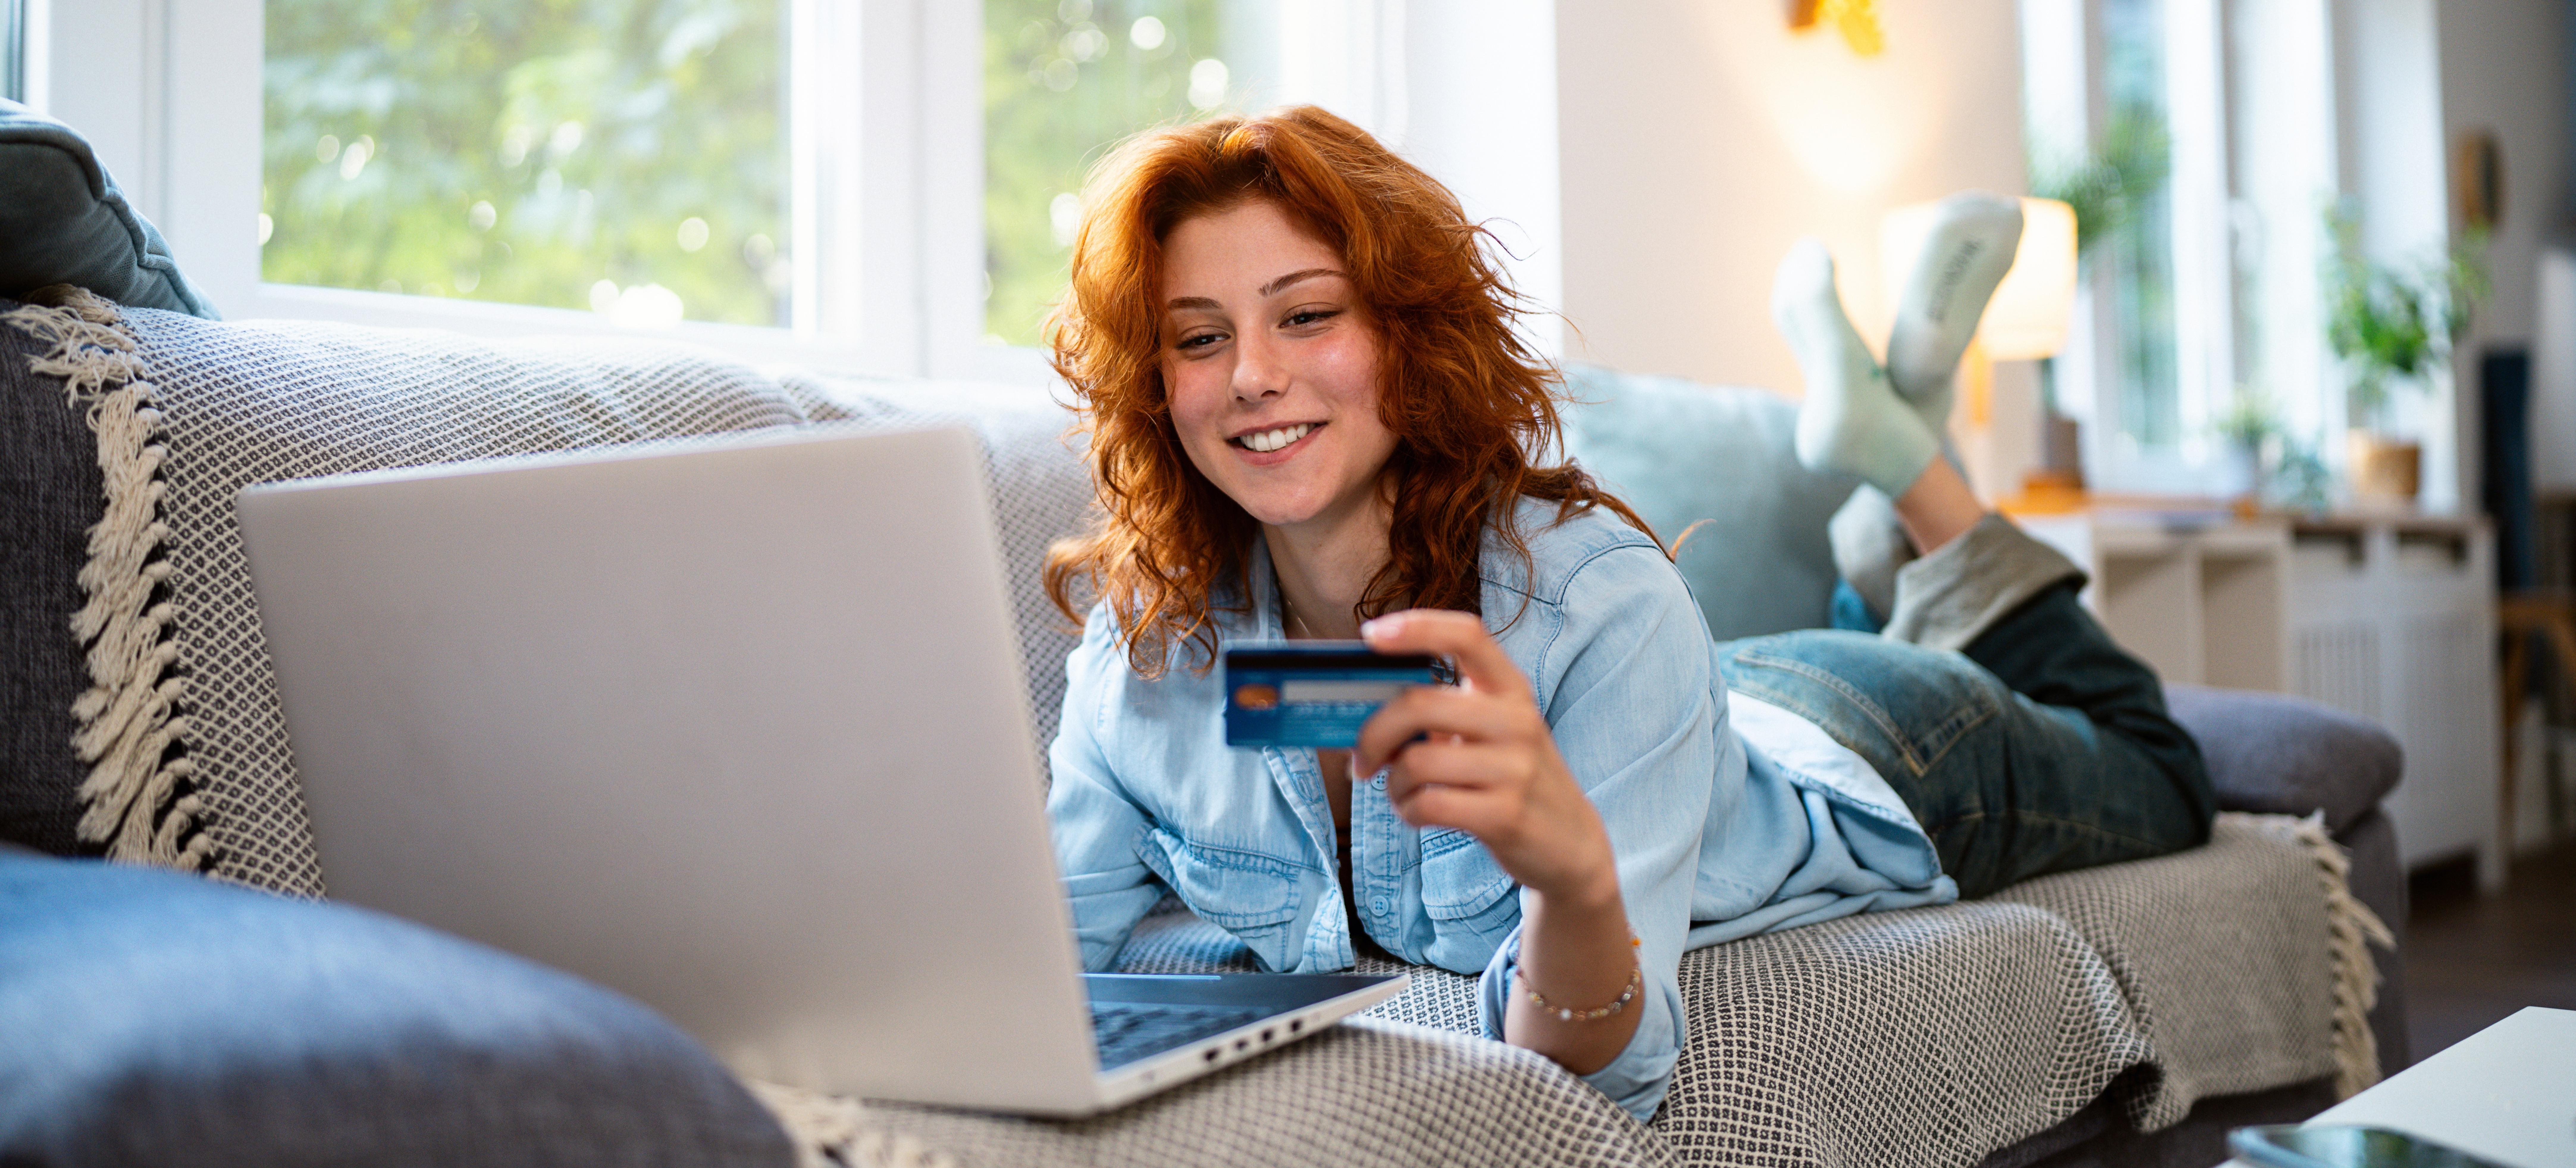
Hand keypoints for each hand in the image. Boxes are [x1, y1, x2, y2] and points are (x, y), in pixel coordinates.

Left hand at [1351, 609, 1618, 906]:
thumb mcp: (1494, 731)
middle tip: (1362, 759)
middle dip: (1373, 734)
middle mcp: (1516, 721)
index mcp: (1511, 689)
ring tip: (1402, 793)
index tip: (1371, 634)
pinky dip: (1406, 811)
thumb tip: (1367, 710)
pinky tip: (1416, 812)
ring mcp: (1514, 768)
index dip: (1416, 627)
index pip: (1466, 635)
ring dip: (1393, 783)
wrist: (1570, 844)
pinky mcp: (1504, 814)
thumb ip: (1444, 712)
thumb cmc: (1512, 778)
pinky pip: (1427, 804)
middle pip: (1419, 704)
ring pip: (1416, 762)